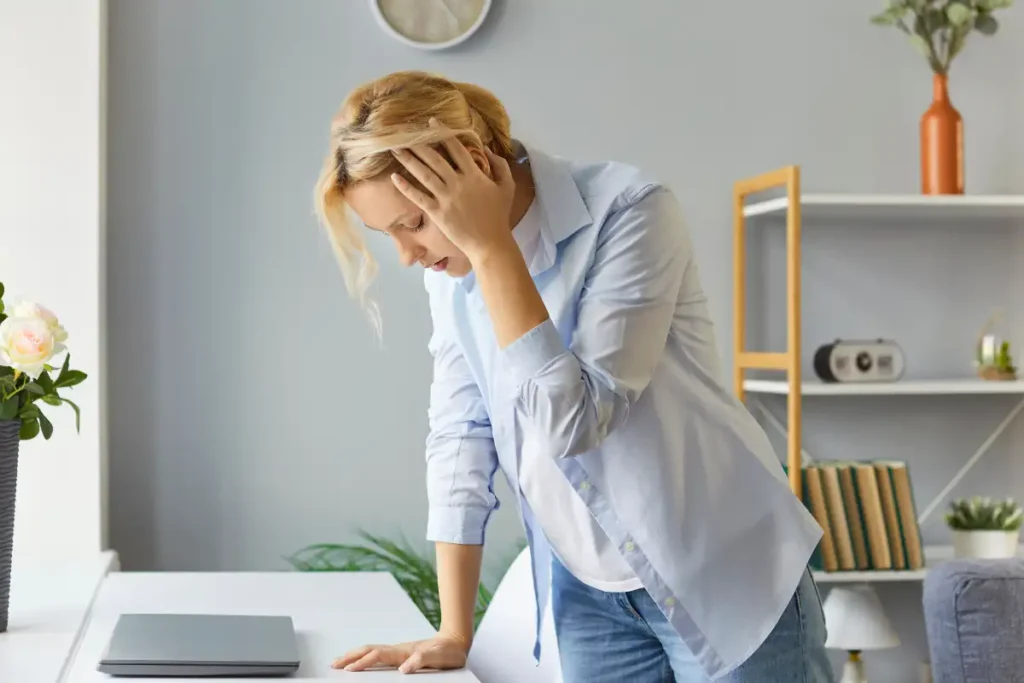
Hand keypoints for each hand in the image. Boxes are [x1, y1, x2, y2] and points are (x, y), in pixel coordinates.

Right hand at [332, 632, 469, 673]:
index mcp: (403, 651)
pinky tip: (362, 661)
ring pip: (371, 651)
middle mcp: (398, 649)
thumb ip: (420, 661)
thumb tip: (403, 670)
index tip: (348, 670)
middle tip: (333, 664)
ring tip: (340, 661)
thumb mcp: (436, 658)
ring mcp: (398, 650)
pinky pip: (378, 654)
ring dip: (354, 655)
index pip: (377, 656)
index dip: (362, 663)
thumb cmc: (447, 652)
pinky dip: (365, 656)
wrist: (455, 642)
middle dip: (350, 657)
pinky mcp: (400, 654)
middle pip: (368, 650)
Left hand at [390, 121, 515, 261]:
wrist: (490, 243)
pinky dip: (406, 187)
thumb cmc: (499, 216)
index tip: (431, 122)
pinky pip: (419, 197)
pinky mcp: (438, 213)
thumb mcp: (507, 187)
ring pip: (424, 174)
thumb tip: (487, 149)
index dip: (442, 133)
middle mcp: (458, 183)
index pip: (456, 148)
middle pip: (435, 158)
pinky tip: (395, 177)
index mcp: (474, 174)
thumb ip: (500, 165)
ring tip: (395, 150)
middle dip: (419, 144)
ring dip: (409, 161)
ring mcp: (446, 198)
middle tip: (404, 134)